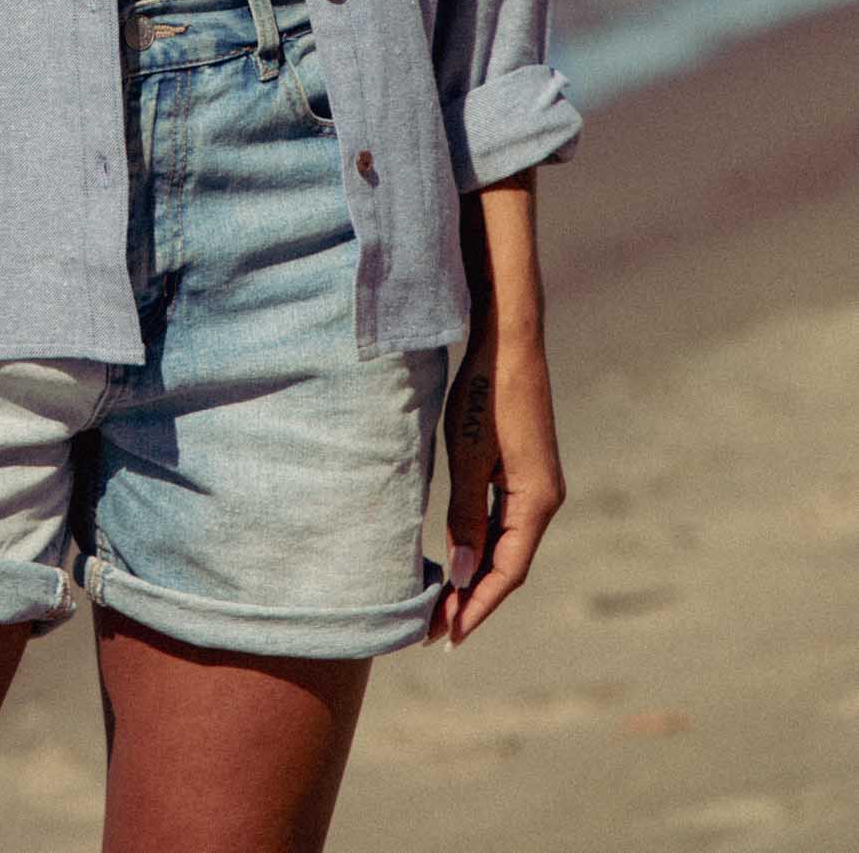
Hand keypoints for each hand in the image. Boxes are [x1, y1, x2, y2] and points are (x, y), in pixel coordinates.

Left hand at [425, 316, 566, 648]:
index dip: (477, 608)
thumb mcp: (468, 456)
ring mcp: (538, 484)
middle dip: (473, 600)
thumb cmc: (485, 393)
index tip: (446, 637)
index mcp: (536, 501)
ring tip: (441, 605)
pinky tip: (460, 558)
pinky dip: (482, 546)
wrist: (508, 340)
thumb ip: (467, 516)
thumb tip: (463, 574)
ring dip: (477, 576)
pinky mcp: (525, 470)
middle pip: (509, 566)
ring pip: (507, 546)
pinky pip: (505, 522)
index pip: (507, 573)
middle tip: (433, 631)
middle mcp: (545, 499)